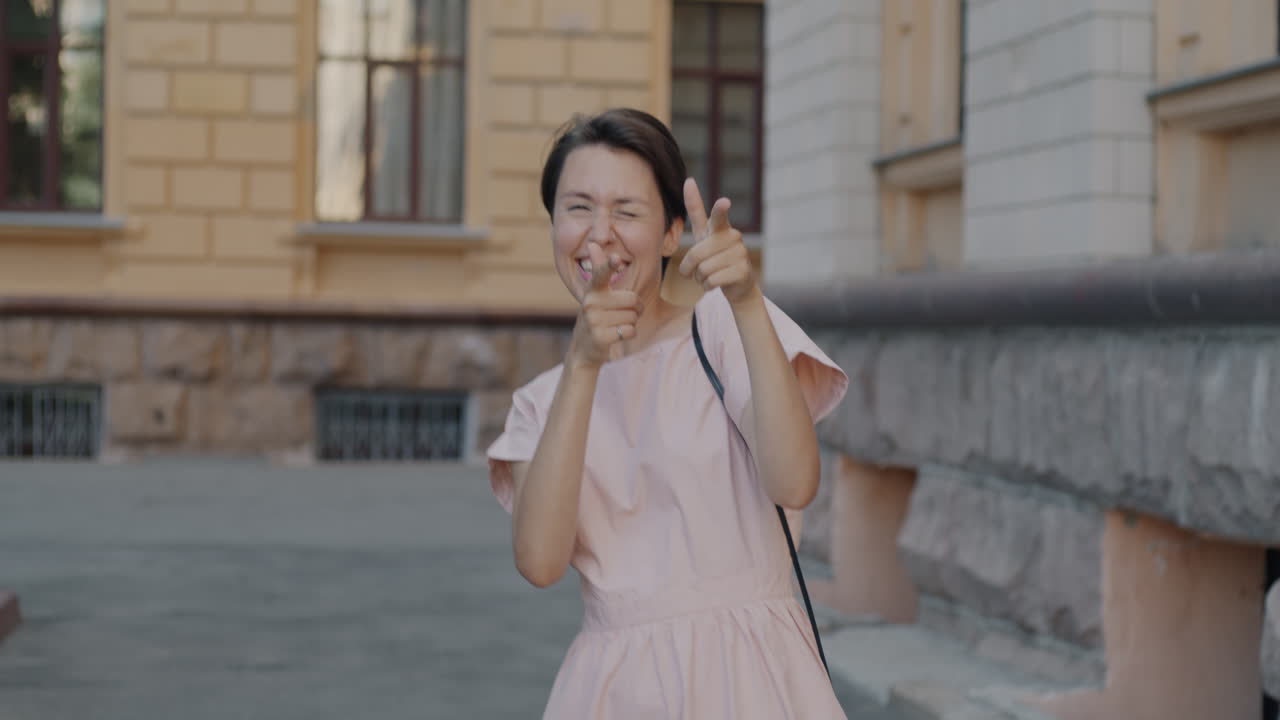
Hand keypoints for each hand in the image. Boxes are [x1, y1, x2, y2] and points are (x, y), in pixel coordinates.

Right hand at [567, 243, 642, 368]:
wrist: (583, 350)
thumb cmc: (596, 317)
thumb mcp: (594, 294)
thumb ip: (598, 270)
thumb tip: (593, 244)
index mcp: (592, 290)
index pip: (601, 274)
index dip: (609, 265)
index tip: (616, 258)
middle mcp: (591, 303)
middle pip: (633, 300)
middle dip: (635, 308)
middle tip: (623, 313)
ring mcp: (594, 321)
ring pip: (633, 317)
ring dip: (630, 323)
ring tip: (615, 325)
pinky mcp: (601, 337)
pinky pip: (630, 331)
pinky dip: (629, 334)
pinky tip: (616, 335)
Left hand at [678, 178, 758, 305]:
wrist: (738, 284)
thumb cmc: (715, 256)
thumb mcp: (704, 234)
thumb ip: (697, 211)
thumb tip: (689, 180)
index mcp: (720, 228)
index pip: (718, 216)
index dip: (719, 210)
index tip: (724, 202)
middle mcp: (733, 237)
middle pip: (696, 254)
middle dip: (690, 268)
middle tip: (696, 270)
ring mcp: (741, 253)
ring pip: (703, 269)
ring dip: (700, 278)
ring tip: (710, 275)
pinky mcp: (743, 271)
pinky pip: (712, 281)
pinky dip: (708, 286)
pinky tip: (717, 283)